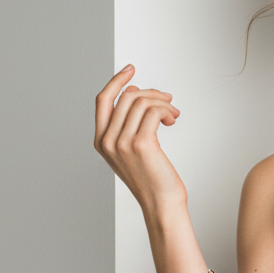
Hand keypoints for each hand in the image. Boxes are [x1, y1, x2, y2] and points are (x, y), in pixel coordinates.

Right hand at [94, 64, 186, 212]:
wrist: (161, 203)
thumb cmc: (152, 179)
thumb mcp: (131, 151)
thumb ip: (127, 125)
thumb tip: (135, 92)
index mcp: (100, 141)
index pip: (102, 100)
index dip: (116, 81)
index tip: (131, 69)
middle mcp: (107, 141)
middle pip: (126, 97)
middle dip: (151, 94)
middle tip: (168, 100)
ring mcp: (121, 142)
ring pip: (141, 102)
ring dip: (162, 103)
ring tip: (173, 114)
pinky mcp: (140, 143)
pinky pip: (153, 112)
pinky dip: (166, 110)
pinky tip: (172, 119)